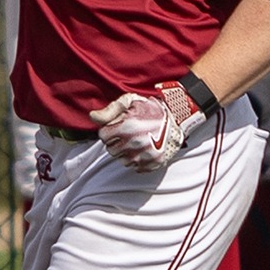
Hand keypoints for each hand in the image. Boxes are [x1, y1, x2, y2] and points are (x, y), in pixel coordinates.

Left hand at [89, 85, 203, 172]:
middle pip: (110, 150)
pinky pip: (135, 167)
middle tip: (126, 134)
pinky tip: (143, 149)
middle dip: (115, 142)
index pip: (103, 136)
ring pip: (122, 160)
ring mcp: (144, 155)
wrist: (177, 118)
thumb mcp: (130, 101)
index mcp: (126, 127)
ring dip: (125, 152)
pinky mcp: (153, 164)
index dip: (108, 130)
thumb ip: (110, 110)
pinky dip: (137, 160)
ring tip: (135, 141)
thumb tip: (92, 117)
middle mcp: (135, 143)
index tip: (117, 126)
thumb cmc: (150, 108)